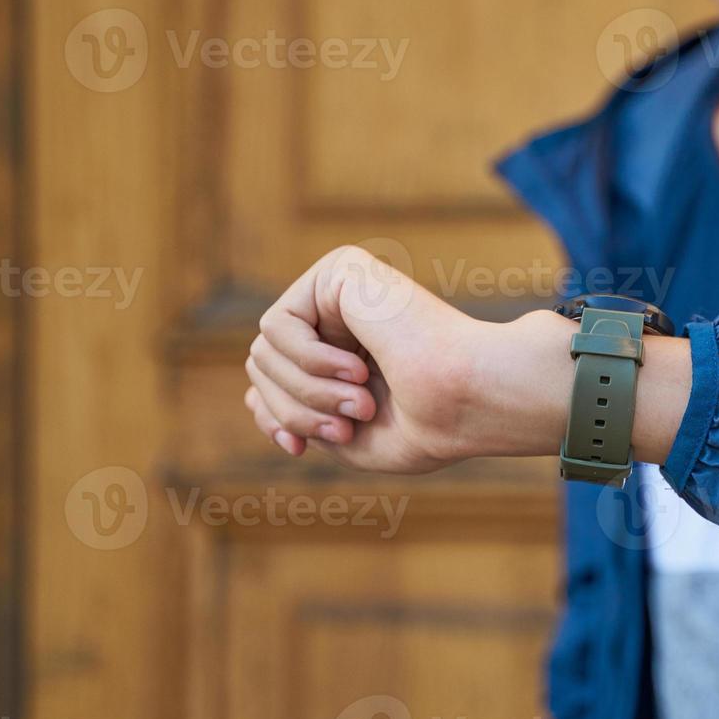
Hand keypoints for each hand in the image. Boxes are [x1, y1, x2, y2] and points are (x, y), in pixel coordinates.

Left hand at [243, 245, 504, 473]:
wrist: (467, 398)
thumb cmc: (429, 424)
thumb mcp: (350, 438)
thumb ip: (300, 417)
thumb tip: (250, 395)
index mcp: (350, 352)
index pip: (275, 380)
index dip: (277, 418)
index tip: (299, 449)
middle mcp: (342, 316)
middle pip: (263, 367)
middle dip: (294, 409)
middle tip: (349, 426)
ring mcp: (341, 290)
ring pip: (265, 351)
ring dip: (306, 393)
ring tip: (360, 404)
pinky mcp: (340, 269)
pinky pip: (277, 324)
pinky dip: (307, 361)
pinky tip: (356, 369)